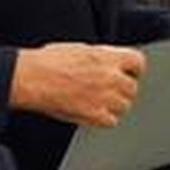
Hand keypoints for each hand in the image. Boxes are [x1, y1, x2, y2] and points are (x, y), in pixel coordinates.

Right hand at [10, 43, 145, 126]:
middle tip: (108, 89)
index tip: (129, 73)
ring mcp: (104, 97)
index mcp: (107, 57)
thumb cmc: (48, 61)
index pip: (138, 62)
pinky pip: (112, 121)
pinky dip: (104, 119)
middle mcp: (110, 76)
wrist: (31, 78)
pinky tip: (93, 112)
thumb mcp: (80, 48)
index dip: (133, 69)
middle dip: (122, 89)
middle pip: (132, 88)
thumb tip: (111, 62)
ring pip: (124, 106)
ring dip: (114, 105)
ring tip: (98, 101)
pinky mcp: (94, 114)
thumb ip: (101, 57)